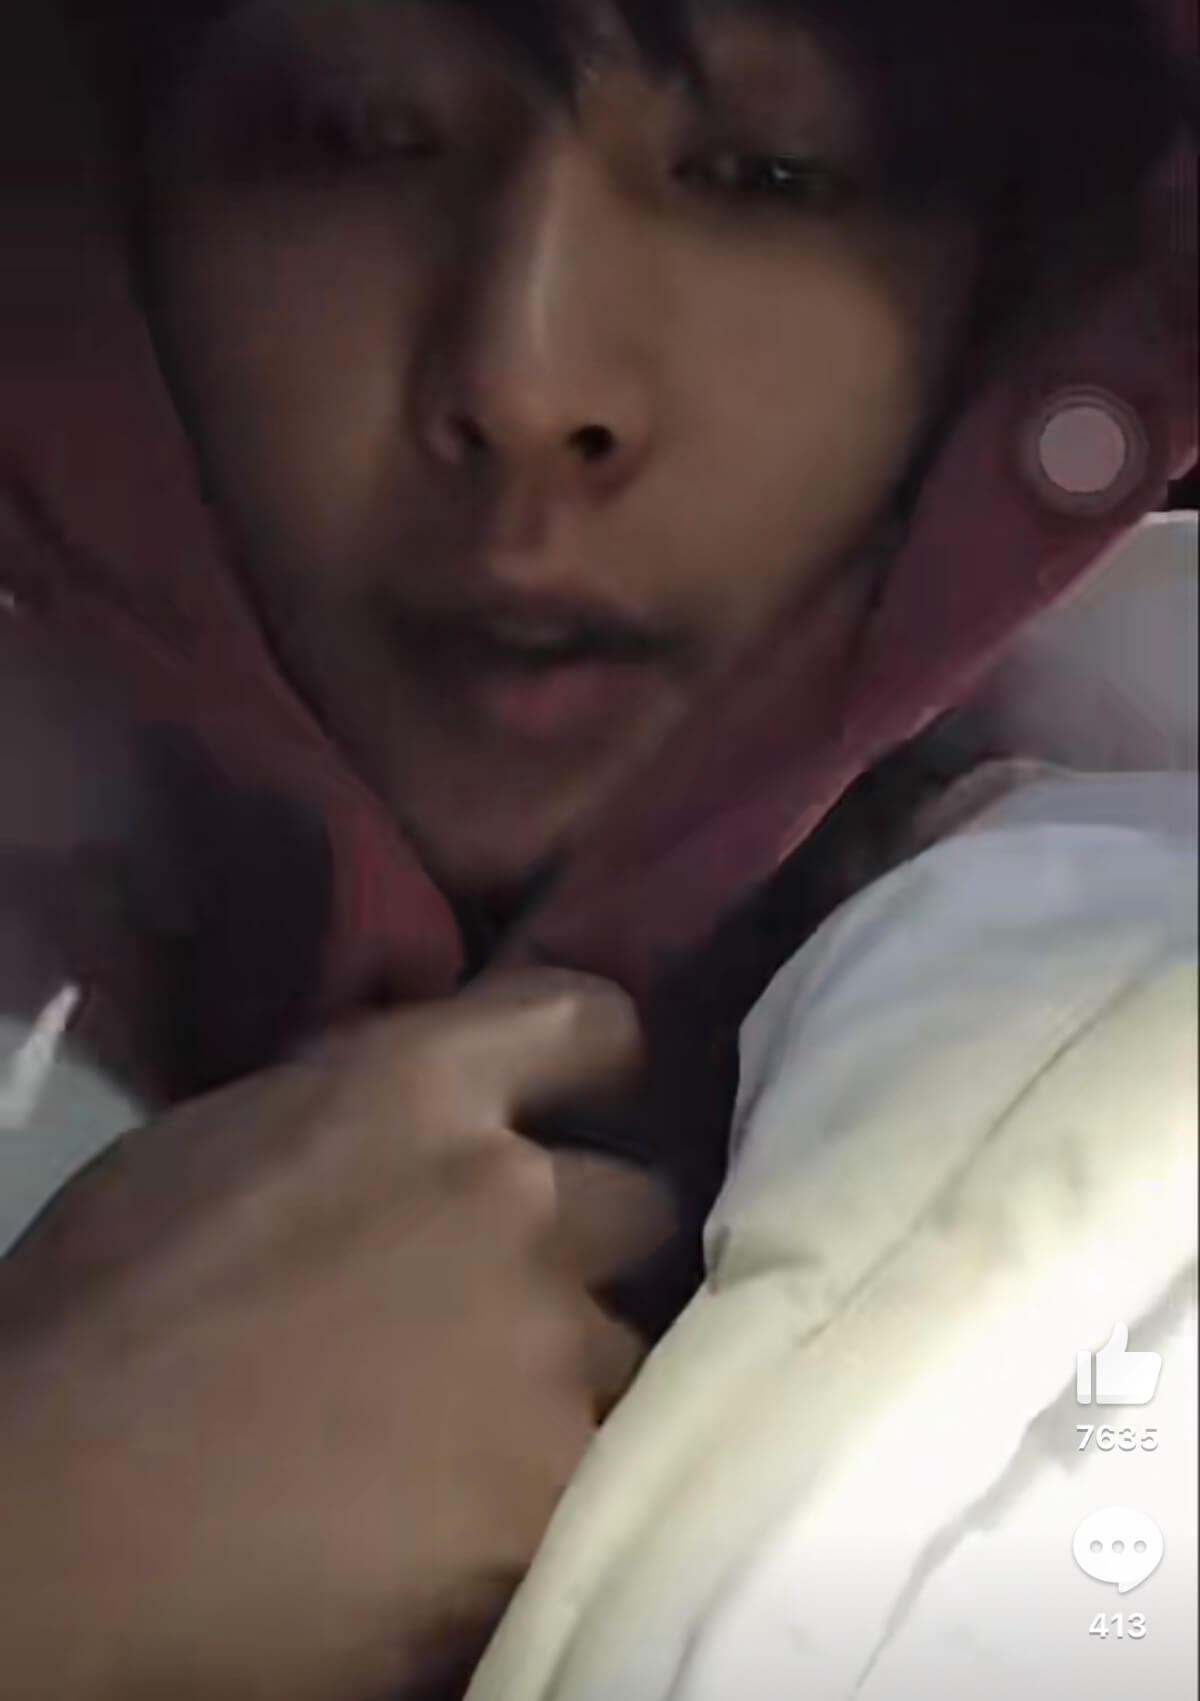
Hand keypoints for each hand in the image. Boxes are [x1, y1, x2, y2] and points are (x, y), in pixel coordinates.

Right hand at [0, 969, 674, 1700]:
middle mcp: (513, 1195)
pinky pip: (600, 1471)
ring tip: (479, 1430)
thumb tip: (432, 1113)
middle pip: (641, 1202)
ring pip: (628, 1348)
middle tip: (516, 1306)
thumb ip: (362, 1108)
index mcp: (420, 1087)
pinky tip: (466, 1514)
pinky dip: (546, 1488)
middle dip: (591, 1247)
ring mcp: (546, 1346)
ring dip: (572, 1377)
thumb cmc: (104, 1312)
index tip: (580, 1114)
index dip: (597, 1069)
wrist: (55, 1514)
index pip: (593, 1021)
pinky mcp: (551, 1489)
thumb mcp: (226, 1138)